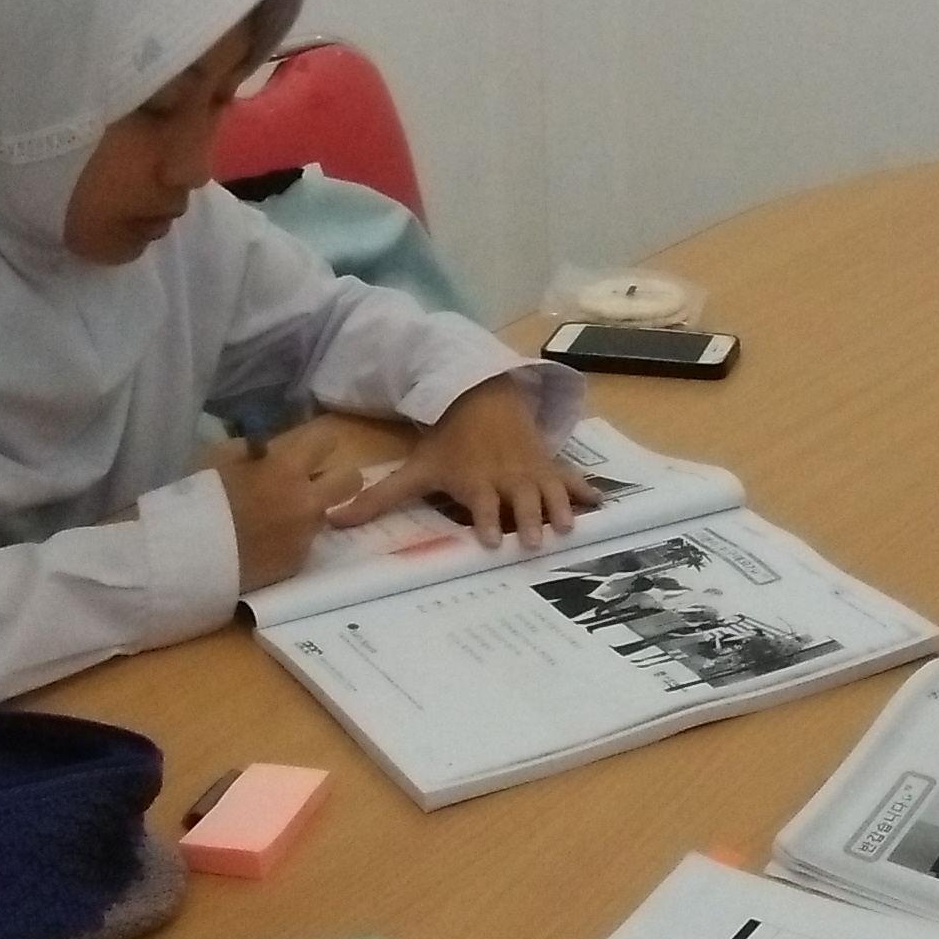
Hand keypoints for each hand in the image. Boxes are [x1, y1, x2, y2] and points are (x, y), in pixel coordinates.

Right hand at [209, 425, 362, 588]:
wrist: (185, 553)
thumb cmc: (196, 497)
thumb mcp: (220, 456)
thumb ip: (253, 450)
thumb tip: (268, 449)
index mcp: (287, 467)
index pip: (327, 439)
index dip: (317, 444)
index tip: (305, 451)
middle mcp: (307, 500)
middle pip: (351, 480)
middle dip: (336, 479)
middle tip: (312, 484)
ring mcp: (304, 535)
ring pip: (326, 515)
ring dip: (309, 513)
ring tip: (276, 519)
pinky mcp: (296, 564)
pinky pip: (305, 546)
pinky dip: (290, 543)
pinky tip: (264, 545)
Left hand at [331, 378, 596, 549]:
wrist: (481, 398)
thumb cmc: (448, 442)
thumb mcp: (416, 468)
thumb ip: (380, 498)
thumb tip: (336, 521)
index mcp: (476, 480)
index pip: (481, 504)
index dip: (485, 519)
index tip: (488, 539)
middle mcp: (506, 477)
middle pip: (520, 500)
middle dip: (527, 519)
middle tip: (534, 541)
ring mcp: (531, 471)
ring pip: (549, 490)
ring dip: (559, 508)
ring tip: (568, 528)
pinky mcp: (549, 466)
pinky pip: (570, 479)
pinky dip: (587, 492)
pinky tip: (603, 506)